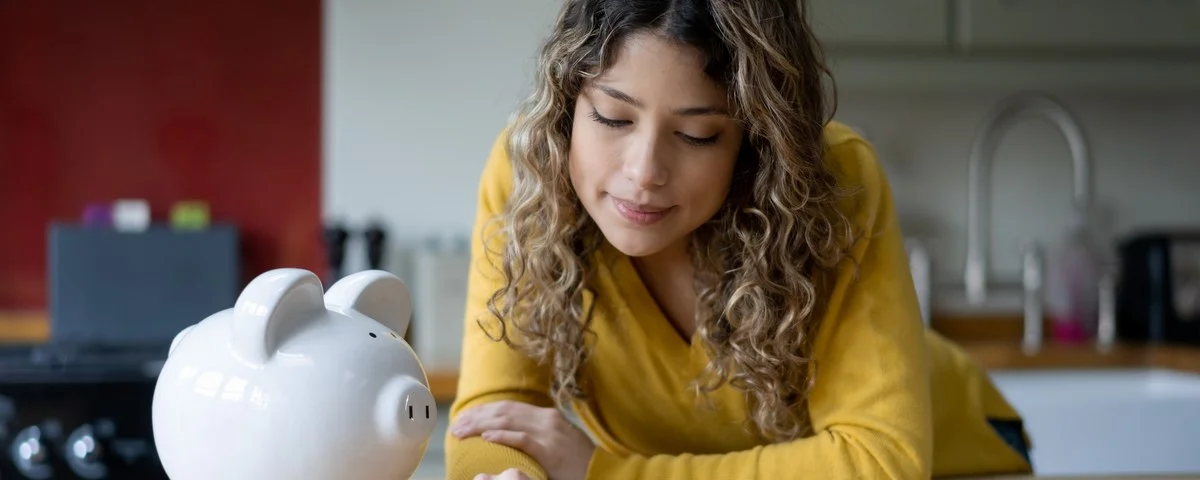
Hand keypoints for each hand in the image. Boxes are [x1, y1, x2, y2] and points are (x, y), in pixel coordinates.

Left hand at [452, 400, 594, 479]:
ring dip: (480, 425)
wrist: (602, 471)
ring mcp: (549, 434)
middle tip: (456, 425)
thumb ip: (537, 435)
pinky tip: (486, 437)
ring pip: (508, 422)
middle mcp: (547, 420)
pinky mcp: (550, 450)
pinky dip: (503, 436)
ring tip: (462, 431)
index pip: (509, 407)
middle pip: (504, 411)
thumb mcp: (558, 441)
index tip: (465, 416)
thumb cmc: (578, 461)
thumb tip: (510, 435)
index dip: (484, 410)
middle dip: (476, 416)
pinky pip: (523, 439)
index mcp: (547, 416)